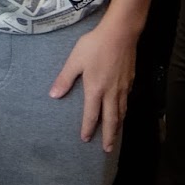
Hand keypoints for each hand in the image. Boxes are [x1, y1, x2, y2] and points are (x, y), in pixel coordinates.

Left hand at [50, 16, 137, 150]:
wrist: (120, 34)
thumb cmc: (94, 46)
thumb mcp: (75, 60)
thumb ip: (65, 79)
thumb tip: (53, 95)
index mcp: (95, 89)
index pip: (91, 115)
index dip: (88, 128)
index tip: (85, 139)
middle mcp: (111, 93)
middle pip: (111, 120)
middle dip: (109, 136)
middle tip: (107, 150)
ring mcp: (123, 88)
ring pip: (121, 113)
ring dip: (118, 126)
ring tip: (115, 136)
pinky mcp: (130, 81)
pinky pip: (127, 102)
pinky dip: (124, 112)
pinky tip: (122, 112)